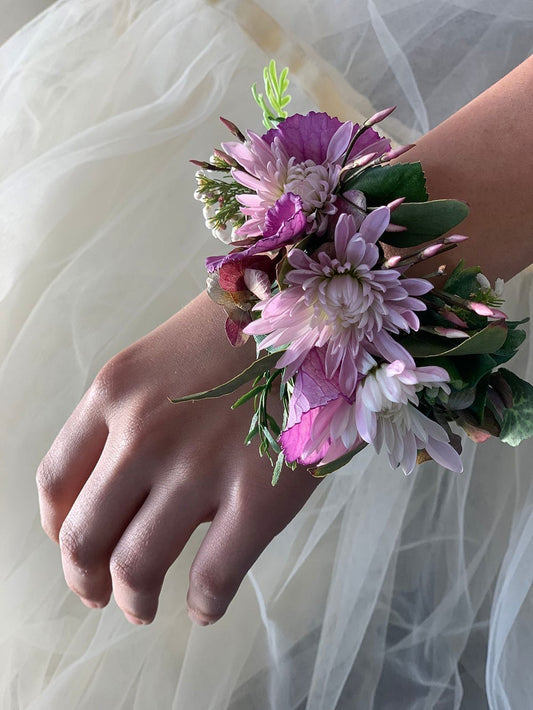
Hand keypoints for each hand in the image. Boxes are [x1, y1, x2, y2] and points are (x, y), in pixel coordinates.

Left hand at [36, 292, 319, 624]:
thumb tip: (130, 484)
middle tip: (100, 594)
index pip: (55, 480)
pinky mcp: (258, 497)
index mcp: (115, 392)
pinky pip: (213, 576)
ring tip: (142, 608)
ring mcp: (198, 467)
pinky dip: (204, 603)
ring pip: (136, 566)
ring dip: (134, 599)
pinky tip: (205, 606)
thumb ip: (135, 414)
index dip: (58, 526)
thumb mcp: (165, 356)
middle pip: (85, 535)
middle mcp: (143, 433)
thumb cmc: (243, 330)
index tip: (73, 543)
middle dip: (85, 578)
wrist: (320, 313)